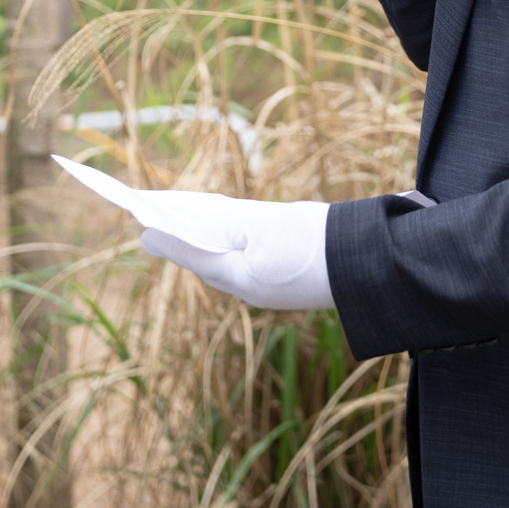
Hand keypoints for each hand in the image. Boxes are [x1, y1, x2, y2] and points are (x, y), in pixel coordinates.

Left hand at [141, 198, 331, 309]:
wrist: (366, 262)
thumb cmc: (310, 243)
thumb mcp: (261, 227)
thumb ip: (217, 227)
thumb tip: (172, 231)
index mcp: (239, 278)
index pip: (193, 255)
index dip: (167, 239)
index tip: (142, 224)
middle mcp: (251, 288)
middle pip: (208, 260)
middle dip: (183, 240)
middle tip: (157, 219)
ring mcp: (271, 285)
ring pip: (229, 261)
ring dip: (206, 242)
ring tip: (186, 221)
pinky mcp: (289, 276)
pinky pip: (250, 261)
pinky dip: (232, 244)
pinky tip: (229, 229)